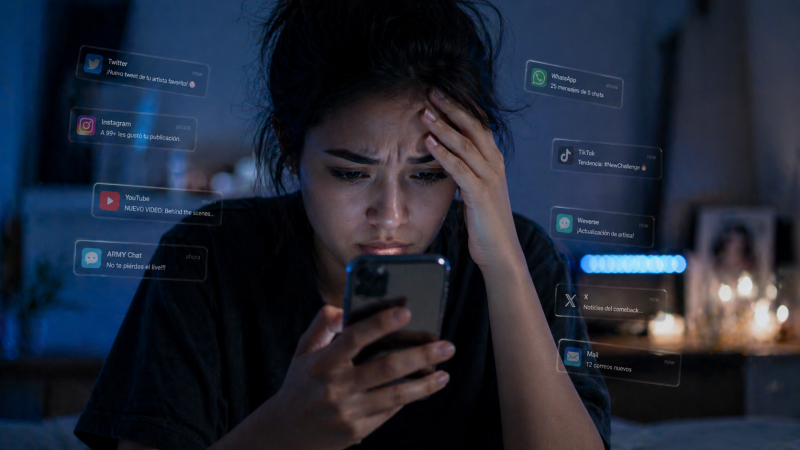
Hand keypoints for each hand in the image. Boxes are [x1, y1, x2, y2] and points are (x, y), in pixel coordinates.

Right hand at [258, 305, 454, 449]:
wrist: (285, 434)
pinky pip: (389, 412)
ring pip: (395, 395)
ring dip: (424, 384)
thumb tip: (343, 307)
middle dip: (420, 355)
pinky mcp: (357, 431)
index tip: (406, 310)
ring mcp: (348, 412)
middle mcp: (336, 388)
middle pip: (386, 368)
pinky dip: (408, 399)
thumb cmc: (301, 385)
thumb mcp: (304, 351)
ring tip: (445, 374)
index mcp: (322, 363)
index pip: (354, 338)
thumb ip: (322, 325)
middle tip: (447, 345)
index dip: (380, 323)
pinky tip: (424, 388)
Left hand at [420, 89, 522, 268]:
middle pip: (474, 127)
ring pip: (465, 144)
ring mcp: (490, 178)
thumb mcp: (476, 190)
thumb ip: (466, 172)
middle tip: (431, 91)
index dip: (460, 107)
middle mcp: (495, 165)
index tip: (441, 93)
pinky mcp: (480, 194)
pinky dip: (443, 153)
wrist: (500, 251)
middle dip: (451, 107)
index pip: (479, 125)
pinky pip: (459, 168)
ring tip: (424, 112)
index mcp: (494, 161)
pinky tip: (428, 143)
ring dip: (442, 127)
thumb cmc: (485, 223)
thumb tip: (448, 158)